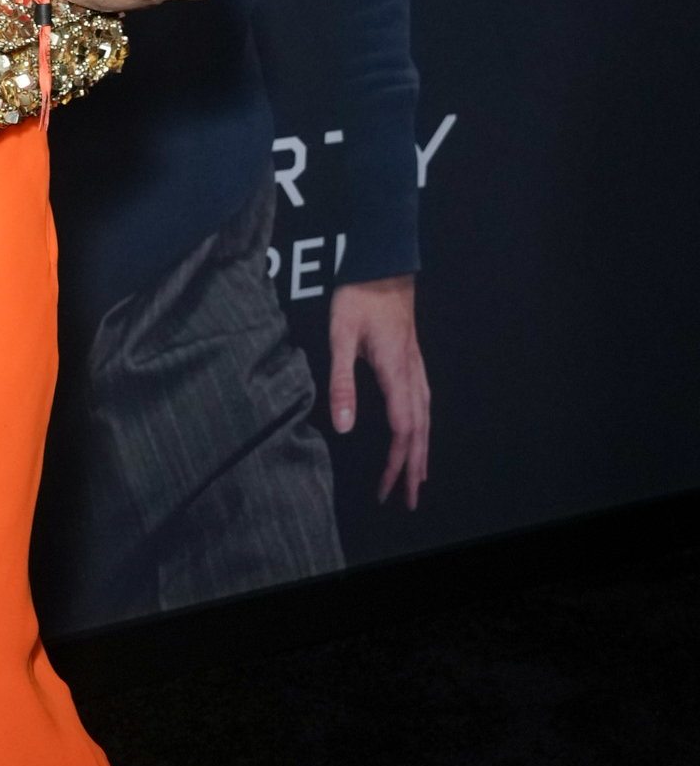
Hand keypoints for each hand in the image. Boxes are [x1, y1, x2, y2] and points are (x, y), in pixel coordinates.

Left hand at [328, 276, 430, 507]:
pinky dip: (422, 429)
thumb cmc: (359, 298)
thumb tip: (346, 426)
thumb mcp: (340, 337)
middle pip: (418, 432)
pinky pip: (423, 405)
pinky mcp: (413, 361)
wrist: (383, 264)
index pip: (402, 431)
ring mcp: (417, 368)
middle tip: (408, 501)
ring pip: (425, 420)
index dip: (396, 464)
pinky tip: (418, 435)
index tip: (387, 489)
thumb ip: (342, 382)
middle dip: (412, 469)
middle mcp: (413, 375)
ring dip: (420, 452)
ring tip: (417, 479)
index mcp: (396, 374)